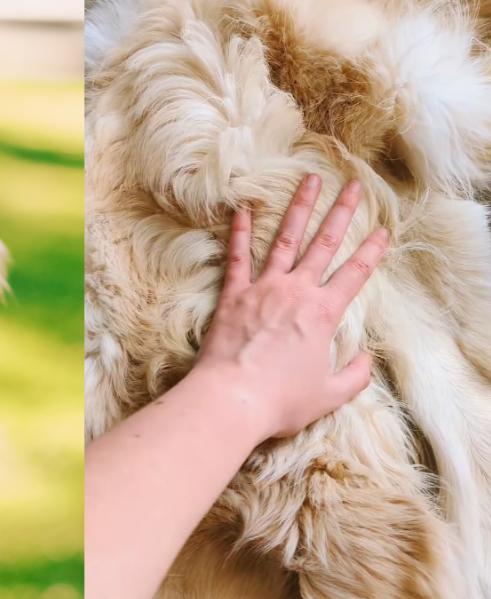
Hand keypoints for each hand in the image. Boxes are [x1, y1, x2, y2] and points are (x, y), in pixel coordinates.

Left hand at [194, 174, 388, 440]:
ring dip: (298, 209)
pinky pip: (237, 257)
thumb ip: (355, 375)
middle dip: (341, 213)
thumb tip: (367, 360)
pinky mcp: (232, 296)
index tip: (383, 229)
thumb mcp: (331, 394)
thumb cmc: (280, 400)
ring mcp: (261, 290)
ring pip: (285, 241)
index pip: (355, 274)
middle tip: (353, 186)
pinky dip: (240, 232)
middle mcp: (295, 292)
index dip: (371, 250)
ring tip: (309, 180)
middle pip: (324, 245)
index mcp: (323, 313)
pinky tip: (243, 209)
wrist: (232, 399)